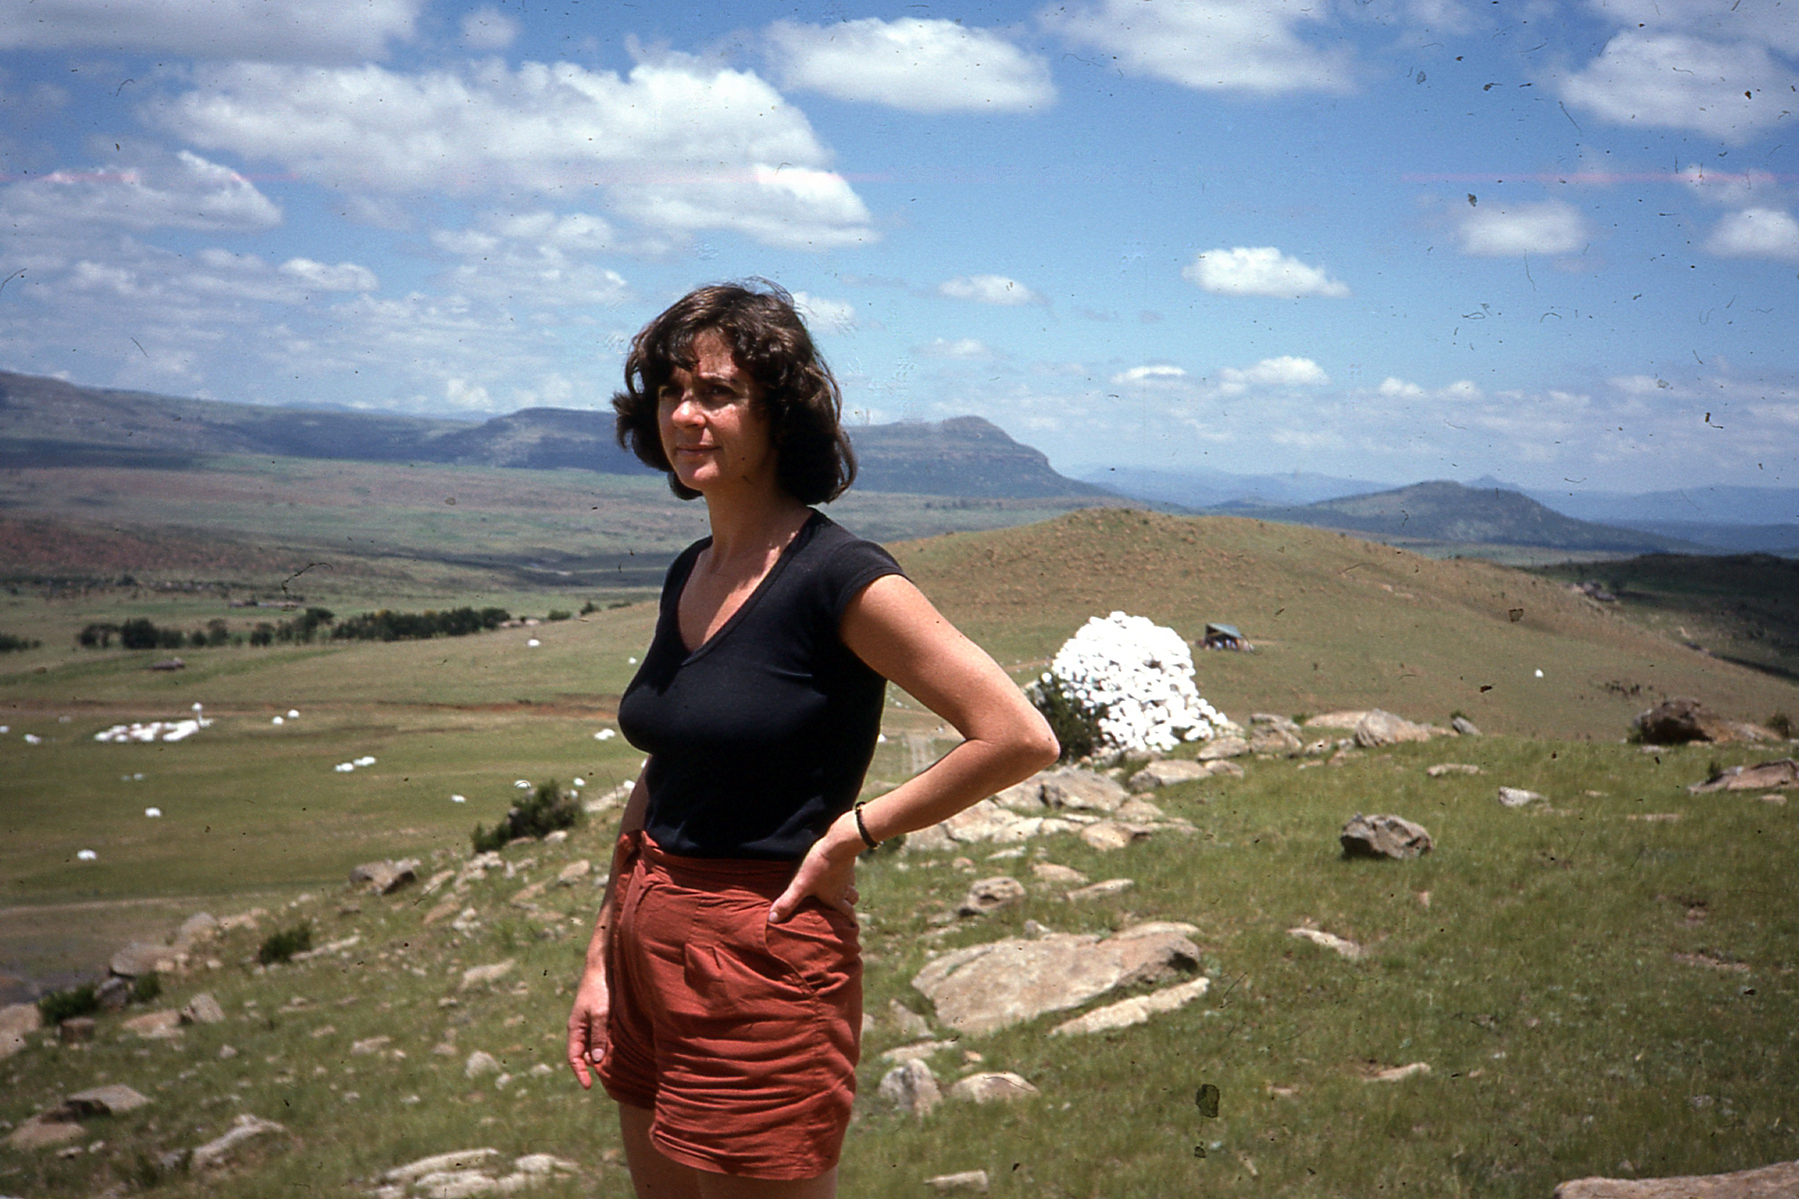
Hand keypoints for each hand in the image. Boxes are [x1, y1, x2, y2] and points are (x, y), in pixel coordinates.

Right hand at [566, 970, 609, 1089]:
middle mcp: (580, 1028)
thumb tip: (597, 1060)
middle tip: (610, 1073)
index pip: (573, 1058)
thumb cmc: (600, 989)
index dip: (580, 1074)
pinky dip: (607, 1044)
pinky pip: (600, 1036)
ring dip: (602, 1054)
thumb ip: (598, 1036)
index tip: (589, 1087)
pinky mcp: (598, 1017)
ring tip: (617, 1061)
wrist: (603, 966)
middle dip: (594, 1066)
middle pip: (584, 1054)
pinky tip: (619, 1046)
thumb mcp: (601, 1014)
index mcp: (575, 1028)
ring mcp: (589, 1022)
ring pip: (594, 1046)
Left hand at [769, 814, 860, 923]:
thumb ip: (788, 902)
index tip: (852, 928)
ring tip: (842, 891)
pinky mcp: (848, 860)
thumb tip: (772, 919)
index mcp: (836, 898)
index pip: (848, 914)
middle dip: (850, 906)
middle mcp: (845, 888)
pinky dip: (846, 874)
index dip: (850, 922)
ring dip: (849, 890)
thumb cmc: (819, 866)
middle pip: (853, 900)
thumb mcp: (801, 885)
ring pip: (852, 886)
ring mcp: (848, 874)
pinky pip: (850, 871)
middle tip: (847, 910)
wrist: (838, 843)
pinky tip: (839, 870)